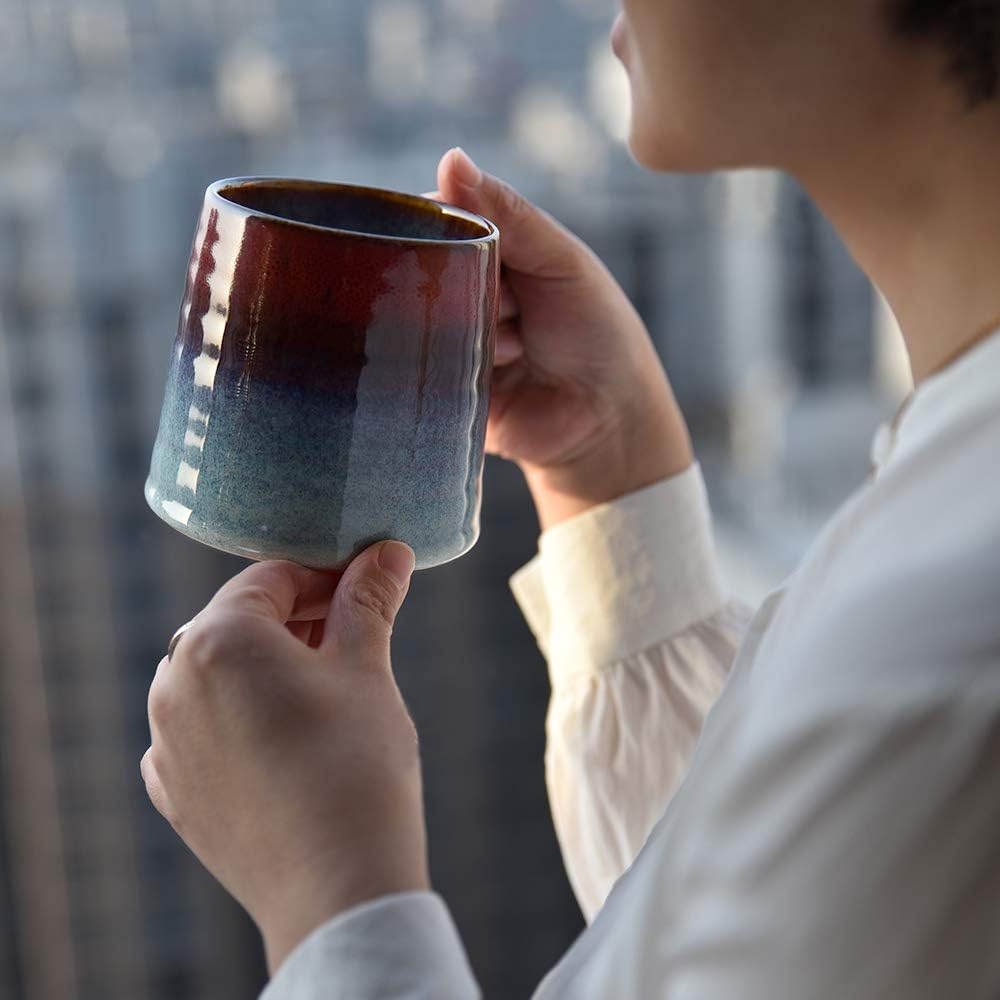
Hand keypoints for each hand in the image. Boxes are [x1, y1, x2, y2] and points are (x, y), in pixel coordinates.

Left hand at [141, 542, 427, 973]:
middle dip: (297, 621)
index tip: (366, 589)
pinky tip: (285, 738)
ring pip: (217, 677)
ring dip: (267, 668)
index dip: (325, 576)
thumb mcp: (366, 669)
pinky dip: (240, 719)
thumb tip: (388, 551)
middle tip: (355, 636)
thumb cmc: (355, 764)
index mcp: (216, 639)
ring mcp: (166, 743)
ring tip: (325, 689)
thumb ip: (368, 600)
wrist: (335, 888)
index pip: (272, 579)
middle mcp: (172, 684)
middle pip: (239, 624)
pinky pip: (202, 731)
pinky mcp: (175, 792)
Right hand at [436, 148, 693, 529]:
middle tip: (511, 307)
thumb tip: (451, 156)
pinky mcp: (443, 390)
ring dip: (473, 333)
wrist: (608, 423)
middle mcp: (468, 295)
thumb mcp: (560, 261)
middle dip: (465, 289)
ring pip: (426, 322)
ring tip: (519, 349)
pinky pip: (423, 371)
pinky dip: (454, 369)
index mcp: (497, 255)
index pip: (441, 224)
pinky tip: (496, 373)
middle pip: (428, 273)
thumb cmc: (598, 332)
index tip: (442, 238)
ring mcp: (453, 343)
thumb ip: (509, 213)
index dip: (437, 228)